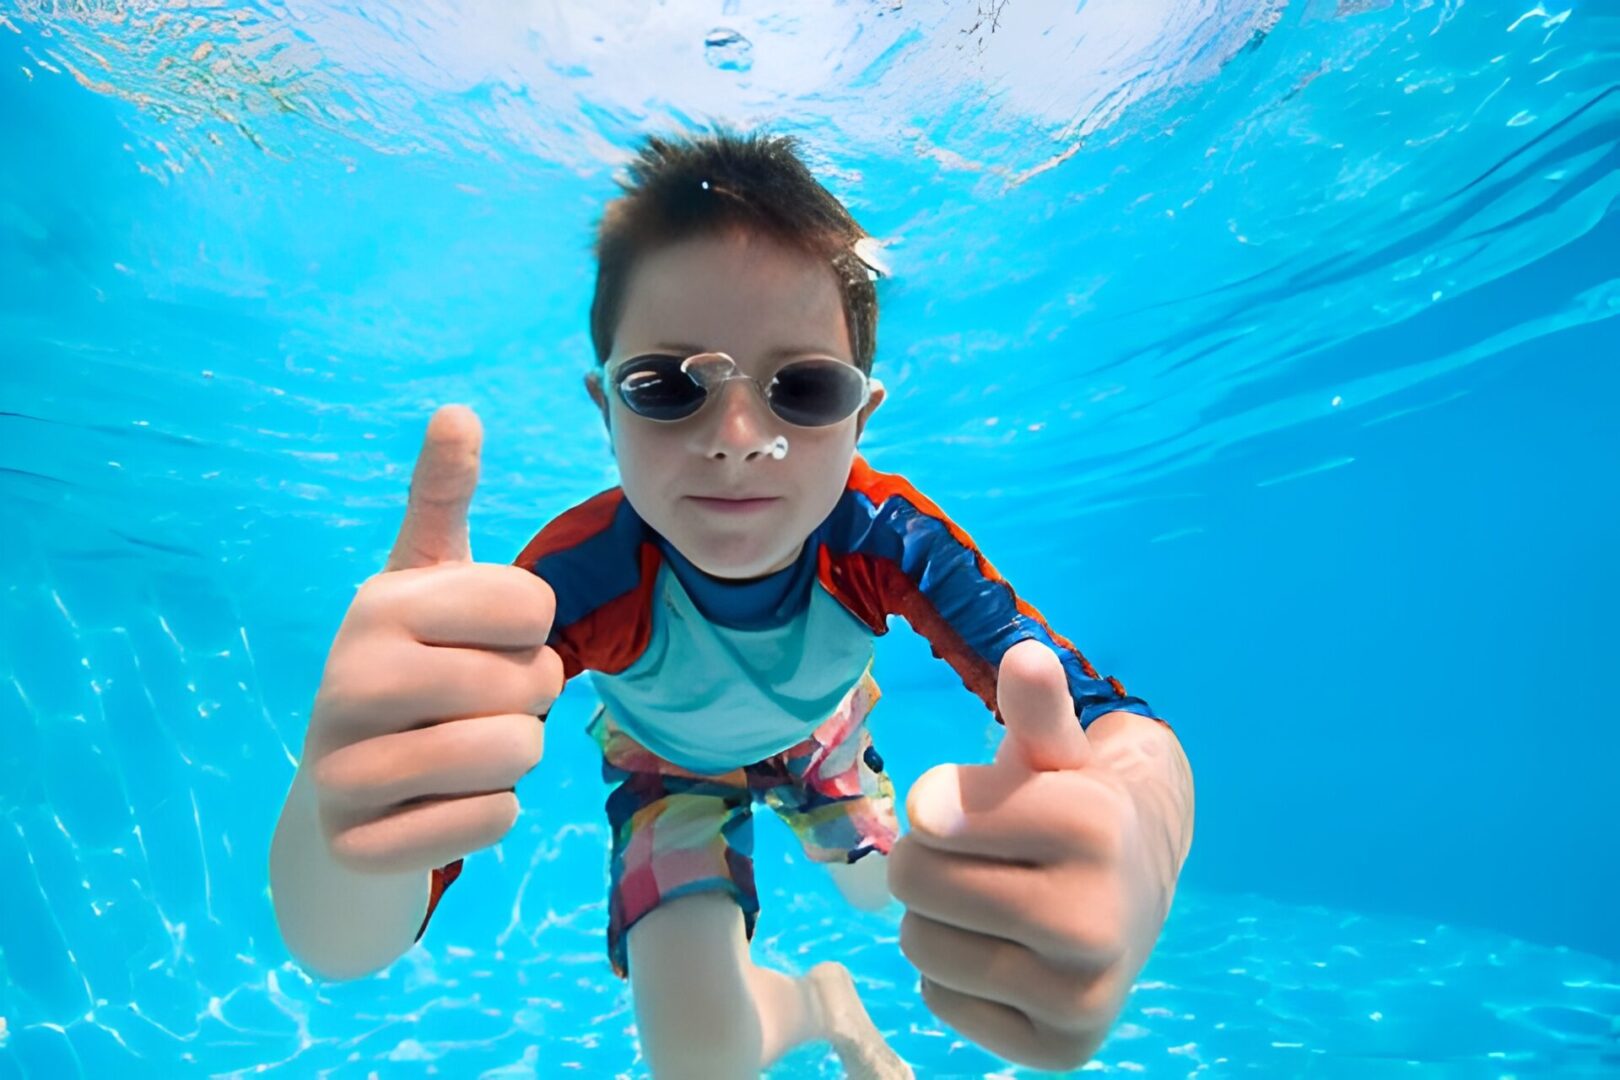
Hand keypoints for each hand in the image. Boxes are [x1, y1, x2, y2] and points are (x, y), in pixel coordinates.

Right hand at [304, 405, 563, 875]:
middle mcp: (349, 676)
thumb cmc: (412, 669)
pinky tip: (441, 804)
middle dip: (528, 702)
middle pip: (535, 684)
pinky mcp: (357, 841)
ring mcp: (343, 766)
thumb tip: (457, 410)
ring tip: (461, 750)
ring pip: (516, 755)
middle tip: (475, 706)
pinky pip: (491, 823)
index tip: (482, 642)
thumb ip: (442, 498)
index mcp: (380, 603)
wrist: (344, 795)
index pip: (535, 606)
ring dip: (513, 759)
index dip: (532, 632)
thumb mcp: (425, 581)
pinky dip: (489, 817)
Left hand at [888, 640, 1171, 1070]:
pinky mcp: (1061, 1047)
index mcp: (1094, 827)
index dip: (936, 805)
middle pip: (915, 881)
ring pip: (919, 945)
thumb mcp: (1056, 749)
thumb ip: (1035, 707)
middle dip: (930, 860)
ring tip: (987, 901)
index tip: (971, 804)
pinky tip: (1003, 950)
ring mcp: (1082, 994)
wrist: (1139, 885)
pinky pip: (939, 1000)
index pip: (930, 816)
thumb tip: (1025, 658)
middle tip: (978, 857)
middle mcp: (1096, 918)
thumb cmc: (1076, 806)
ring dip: (935, 918)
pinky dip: (953, 975)